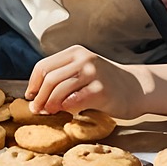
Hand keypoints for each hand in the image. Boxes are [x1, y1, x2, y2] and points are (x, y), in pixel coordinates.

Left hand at [25, 46, 145, 118]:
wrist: (136, 88)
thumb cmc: (106, 82)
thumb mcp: (84, 70)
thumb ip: (64, 77)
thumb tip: (36, 97)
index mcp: (75, 52)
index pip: (44, 66)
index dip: (33, 83)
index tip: (30, 96)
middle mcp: (83, 59)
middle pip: (50, 78)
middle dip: (39, 96)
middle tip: (36, 109)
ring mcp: (93, 73)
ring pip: (59, 89)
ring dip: (49, 104)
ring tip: (48, 112)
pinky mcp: (101, 90)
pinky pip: (75, 100)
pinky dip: (65, 108)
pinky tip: (65, 112)